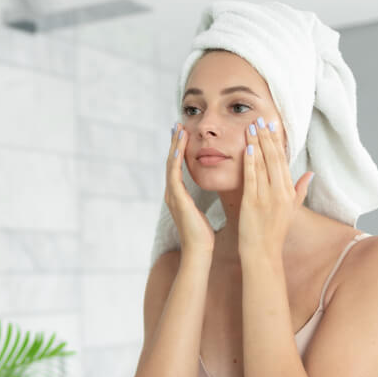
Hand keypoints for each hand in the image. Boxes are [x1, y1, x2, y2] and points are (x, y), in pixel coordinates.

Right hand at [165, 123, 215, 255]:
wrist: (198, 251)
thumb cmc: (202, 236)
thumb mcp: (201, 213)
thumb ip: (199, 202)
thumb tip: (206, 195)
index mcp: (178, 196)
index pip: (177, 168)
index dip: (179, 151)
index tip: (183, 135)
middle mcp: (172, 193)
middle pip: (171, 162)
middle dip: (174, 143)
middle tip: (177, 124)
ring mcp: (172, 195)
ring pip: (171, 164)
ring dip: (174, 146)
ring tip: (179, 129)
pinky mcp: (177, 198)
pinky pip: (174, 173)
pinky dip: (176, 157)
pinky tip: (181, 146)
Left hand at [239, 117, 313, 257]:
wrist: (263, 252)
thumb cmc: (274, 232)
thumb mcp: (291, 210)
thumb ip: (300, 190)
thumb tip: (310, 173)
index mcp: (289, 192)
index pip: (283, 161)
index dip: (277, 142)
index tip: (272, 126)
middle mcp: (280, 192)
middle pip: (274, 159)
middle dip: (267, 137)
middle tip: (261, 118)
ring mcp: (266, 197)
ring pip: (262, 165)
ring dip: (256, 143)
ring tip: (251, 126)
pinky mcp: (252, 202)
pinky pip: (252, 178)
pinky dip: (250, 162)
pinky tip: (247, 148)